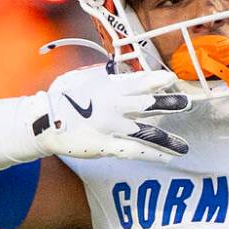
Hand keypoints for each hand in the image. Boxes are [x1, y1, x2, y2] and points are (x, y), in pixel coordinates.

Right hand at [31, 66, 190, 162]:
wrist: (41, 121)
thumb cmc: (63, 96)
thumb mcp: (83, 78)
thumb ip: (105, 75)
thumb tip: (122, 70)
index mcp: (108, 88)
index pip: (138, 82)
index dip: (156, 80)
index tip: (172, 79)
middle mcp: (113, 107)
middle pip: (147, 105)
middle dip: (169, 103)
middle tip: (187, 103)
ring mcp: (110, 128)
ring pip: (145, 133)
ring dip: (167, 141)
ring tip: (185, 147)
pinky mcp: (105, 146)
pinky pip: (133, 151)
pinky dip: (151, 154)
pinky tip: (166, 158)